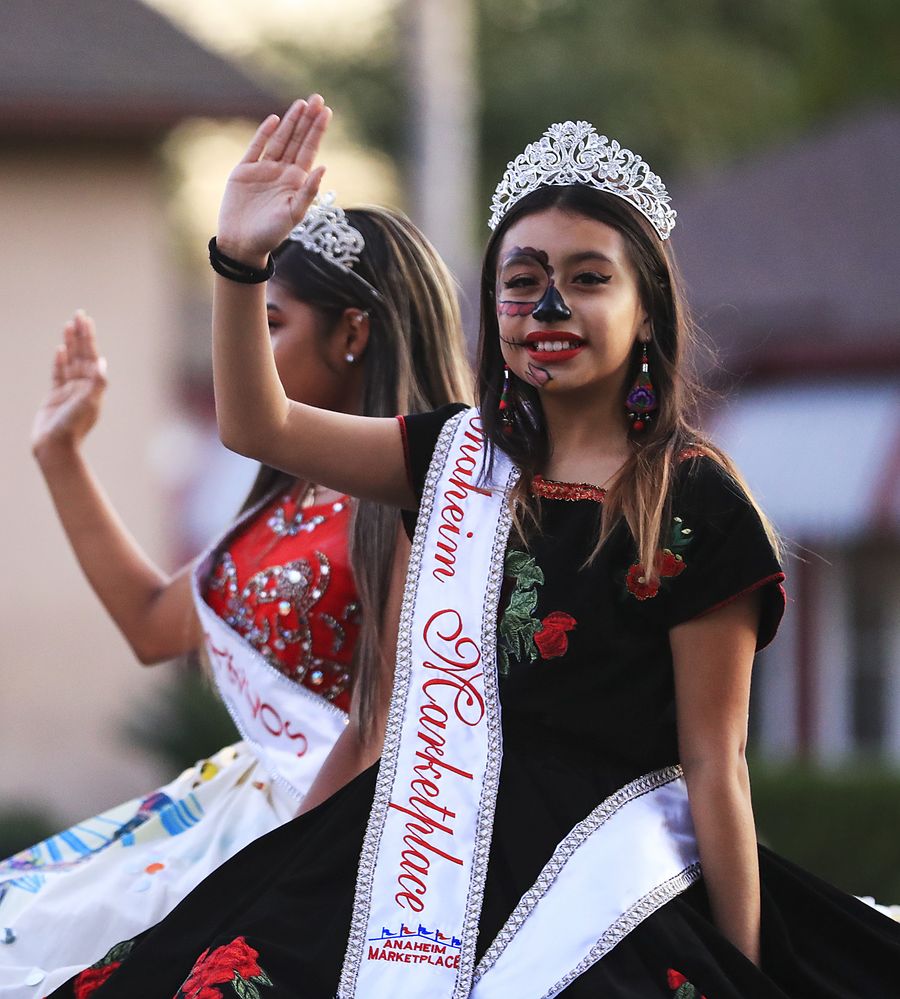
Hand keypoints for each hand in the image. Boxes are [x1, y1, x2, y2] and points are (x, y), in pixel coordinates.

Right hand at [32, 311, 107, 456]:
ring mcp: (69, 391)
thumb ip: (97, 382)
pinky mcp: (55, 397)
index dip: (89, 337)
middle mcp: (83, 387)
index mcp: (93, 387)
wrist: (56, 447)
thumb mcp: (89, 403)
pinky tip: (61, 350)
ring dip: (70, 344)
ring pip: (70, 361)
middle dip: (81, 335)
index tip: (86, 320)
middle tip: (79, 315)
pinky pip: (58, 374)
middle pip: (82, 355)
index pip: (91, 356)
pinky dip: (60, 361)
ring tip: (69, 326)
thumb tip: (102, 362)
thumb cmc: (74, 427)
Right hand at [216, 95, 330, 263]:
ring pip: (279, 140)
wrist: (242, 244)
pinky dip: (264, 133)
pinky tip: (275, 120)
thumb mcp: (294, 214)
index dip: (317, 131)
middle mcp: (281, 173)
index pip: (309, 151)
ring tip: (302, 103)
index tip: (327, 112)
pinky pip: (256, 148)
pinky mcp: (244, 171)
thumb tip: (324, 167)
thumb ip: (308, 191)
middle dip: (308, 120)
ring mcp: (263, 170)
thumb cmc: (270, 234)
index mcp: (296, 182)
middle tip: (318, 98)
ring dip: (290, 122)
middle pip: (297, 140)